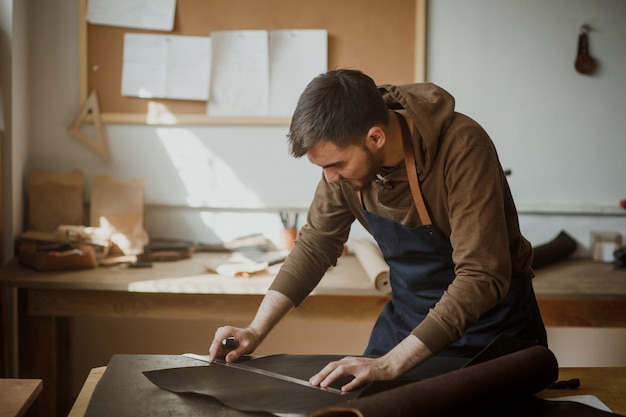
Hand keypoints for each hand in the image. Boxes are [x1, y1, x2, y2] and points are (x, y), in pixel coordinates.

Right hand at [208, 326, 259, 362]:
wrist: (253, 334)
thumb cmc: (251, 338)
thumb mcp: (246, 347)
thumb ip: (236, 353)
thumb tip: (227, 359)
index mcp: (228, 331)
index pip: (217, 342)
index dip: (214, 352)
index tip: (212, 360)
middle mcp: (223, 330)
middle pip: (214, 344)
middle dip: (216, 353)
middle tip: (223, 360)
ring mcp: (221, 333)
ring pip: (215, 345)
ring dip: (219, 352)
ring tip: (231, 353)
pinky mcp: (221, 337)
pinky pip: (217, 345)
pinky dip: (220, 350)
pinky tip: (228, 352)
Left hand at [309, 335, 432, 391]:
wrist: (389, 365)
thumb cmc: (372, 368)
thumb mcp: (356, 367)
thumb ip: (346, 372)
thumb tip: (332, 380)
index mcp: (348, 361)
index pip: (331, 365)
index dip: (321, 372)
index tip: (313, 379)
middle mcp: (352, 362)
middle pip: (333, 366)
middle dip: (321, 374)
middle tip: (313, 383)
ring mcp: (360, 367)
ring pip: (342, 370)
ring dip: (331, 377)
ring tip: (323, 384)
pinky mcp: (368, 373)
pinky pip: (357, 380)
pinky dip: (349, 384)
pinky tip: (343, 389)